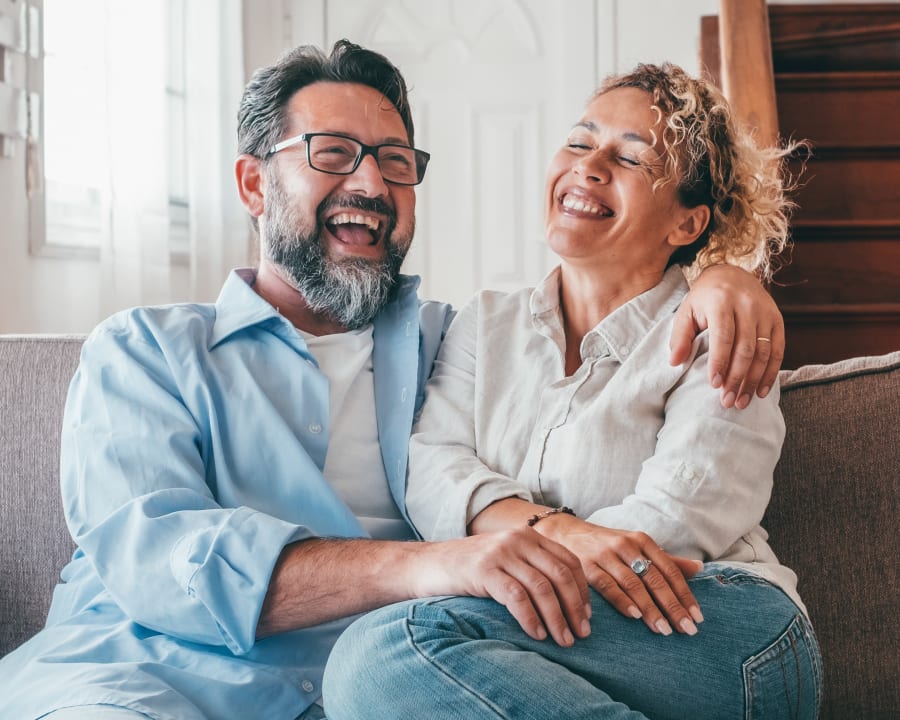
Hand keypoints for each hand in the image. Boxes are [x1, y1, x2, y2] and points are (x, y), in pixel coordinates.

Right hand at [410, 528, 591, 646]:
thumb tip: (569, 603)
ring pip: (542, 587)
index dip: (582, 591)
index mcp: (528, 536)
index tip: (588, 617)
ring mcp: (500, 553)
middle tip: (582, 634)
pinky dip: (531, 618)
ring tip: (564, 641)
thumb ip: (532, 569)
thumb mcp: (506, 561)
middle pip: (560, 574)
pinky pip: (516, 596)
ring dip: (557, 618)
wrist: (428, 565)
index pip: (569, 561)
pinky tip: (537, 634)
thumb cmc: (470, 569)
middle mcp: (518, 540)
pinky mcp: (483, 570)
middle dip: (575, 607)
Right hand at [535, 515, 703, 635]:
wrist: (566, 533)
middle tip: (687, 629)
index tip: (697, 617)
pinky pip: (607, 585)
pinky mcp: (586, 566)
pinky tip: (634, 616)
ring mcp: (605, 555)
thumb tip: (699, 568)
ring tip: (664, 630)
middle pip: (654, 579)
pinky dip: (622, 601)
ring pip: (633, 584)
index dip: (684, 594)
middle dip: (672, 606)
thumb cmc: (608, 545)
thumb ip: (666, 559)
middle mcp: (626, 545)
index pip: (669, 570)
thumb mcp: (637, 546)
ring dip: (650, 609)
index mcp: (642, 540)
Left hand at [670, 265, 784, 408]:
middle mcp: (747, 306)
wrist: (731, 275)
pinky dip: (771, 372)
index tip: (714, 385)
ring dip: (754, 380)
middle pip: (746, 348)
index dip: (720, 362)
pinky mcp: (777, 319)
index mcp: (721, 302)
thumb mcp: (686, 311)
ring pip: (763, 352)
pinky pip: (778, 350)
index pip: (723, 337)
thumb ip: (680, 336)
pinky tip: (761, 391)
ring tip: (741, 401)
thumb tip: (674, 362)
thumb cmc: (704, 299)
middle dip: (737, 378)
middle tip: (727, 401)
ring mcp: (765, 312)